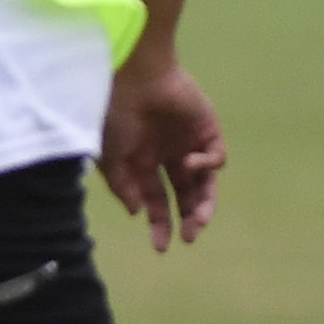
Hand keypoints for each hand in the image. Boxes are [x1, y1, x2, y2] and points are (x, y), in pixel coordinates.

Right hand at [99, 42, 224, 250]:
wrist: (136, 76)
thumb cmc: (114, 113)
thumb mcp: (108, 155)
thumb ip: (122, 186)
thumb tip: (137, 212)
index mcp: (142, 162)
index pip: (156, 199)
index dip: (158, 223)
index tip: (161, 247)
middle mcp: (167, 156)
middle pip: (184, 194)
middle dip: (186, 218)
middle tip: (189, 237)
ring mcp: (189, 144)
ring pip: (205, 183)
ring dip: (204, 204)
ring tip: (200, 220)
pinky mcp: (208, 131)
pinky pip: (215, 160)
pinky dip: (207, 167)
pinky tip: (190, 164)